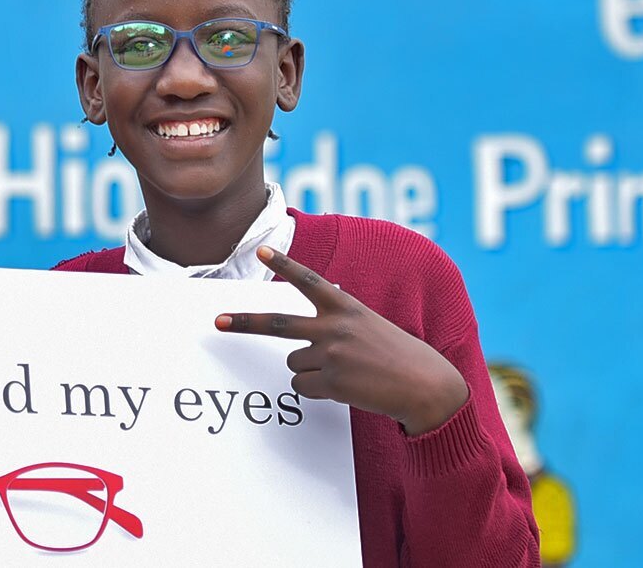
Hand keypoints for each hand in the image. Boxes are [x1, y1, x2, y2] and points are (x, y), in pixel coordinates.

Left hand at [215, 246, 468, 435]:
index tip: (262, 250)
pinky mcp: (332, 381)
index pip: (309, 281)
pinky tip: (344, 387)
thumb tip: (300, 344)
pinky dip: (316, 390)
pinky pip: (302, 387)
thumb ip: (335, 322)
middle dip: (244, 322)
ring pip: (293, 364)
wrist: (424, 384)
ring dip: (309, 371)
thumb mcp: (367, 325)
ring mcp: (331, 354)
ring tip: (343, 372)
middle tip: (218, 321)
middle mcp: (334, 327)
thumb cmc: (395, 354)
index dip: (285, 265)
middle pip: (277, 324)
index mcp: (345, 307)